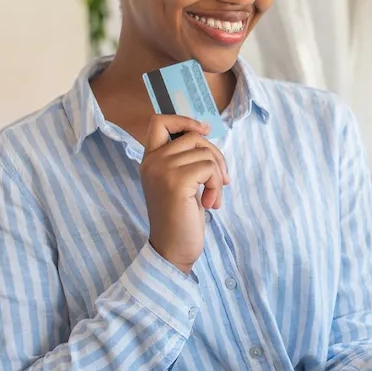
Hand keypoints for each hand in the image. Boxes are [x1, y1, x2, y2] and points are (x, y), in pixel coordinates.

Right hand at [140, 114, 227, 275]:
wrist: (173, 250)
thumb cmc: (180, 218)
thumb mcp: (180, 181)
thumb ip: (184, 158)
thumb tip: (204, 133)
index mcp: (149, 160)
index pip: (159, 122)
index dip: (185, 120)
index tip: (204, 131)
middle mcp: (151, 162)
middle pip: (193, 136)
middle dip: (215, 155)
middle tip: (222, 180)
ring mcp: (162, 170)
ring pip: (205, 153)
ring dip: (218, 176)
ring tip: (212, 197)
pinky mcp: (176, 181)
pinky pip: (210, 168)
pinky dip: (217, 185)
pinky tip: (210, 203)